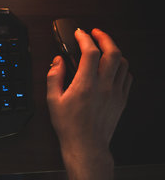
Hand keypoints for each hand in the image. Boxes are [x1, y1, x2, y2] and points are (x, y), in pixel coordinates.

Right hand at [47, 29, 131, 168]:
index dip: (85, 38)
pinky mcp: (122, 100)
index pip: (90, 52)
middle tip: (96, 33)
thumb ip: (54, 77)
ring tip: (104, 49)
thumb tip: (58, 61)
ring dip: (114, 51)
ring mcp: (116, 93)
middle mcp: (104, 86)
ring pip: (123, 63)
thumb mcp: (53, 100)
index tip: (79, 33)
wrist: (86, 146)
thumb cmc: (69, 126)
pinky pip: (127, 77)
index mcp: (85, 85)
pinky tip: (112, 68)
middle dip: (104, 38)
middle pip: (112, 52)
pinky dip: (121, 67)